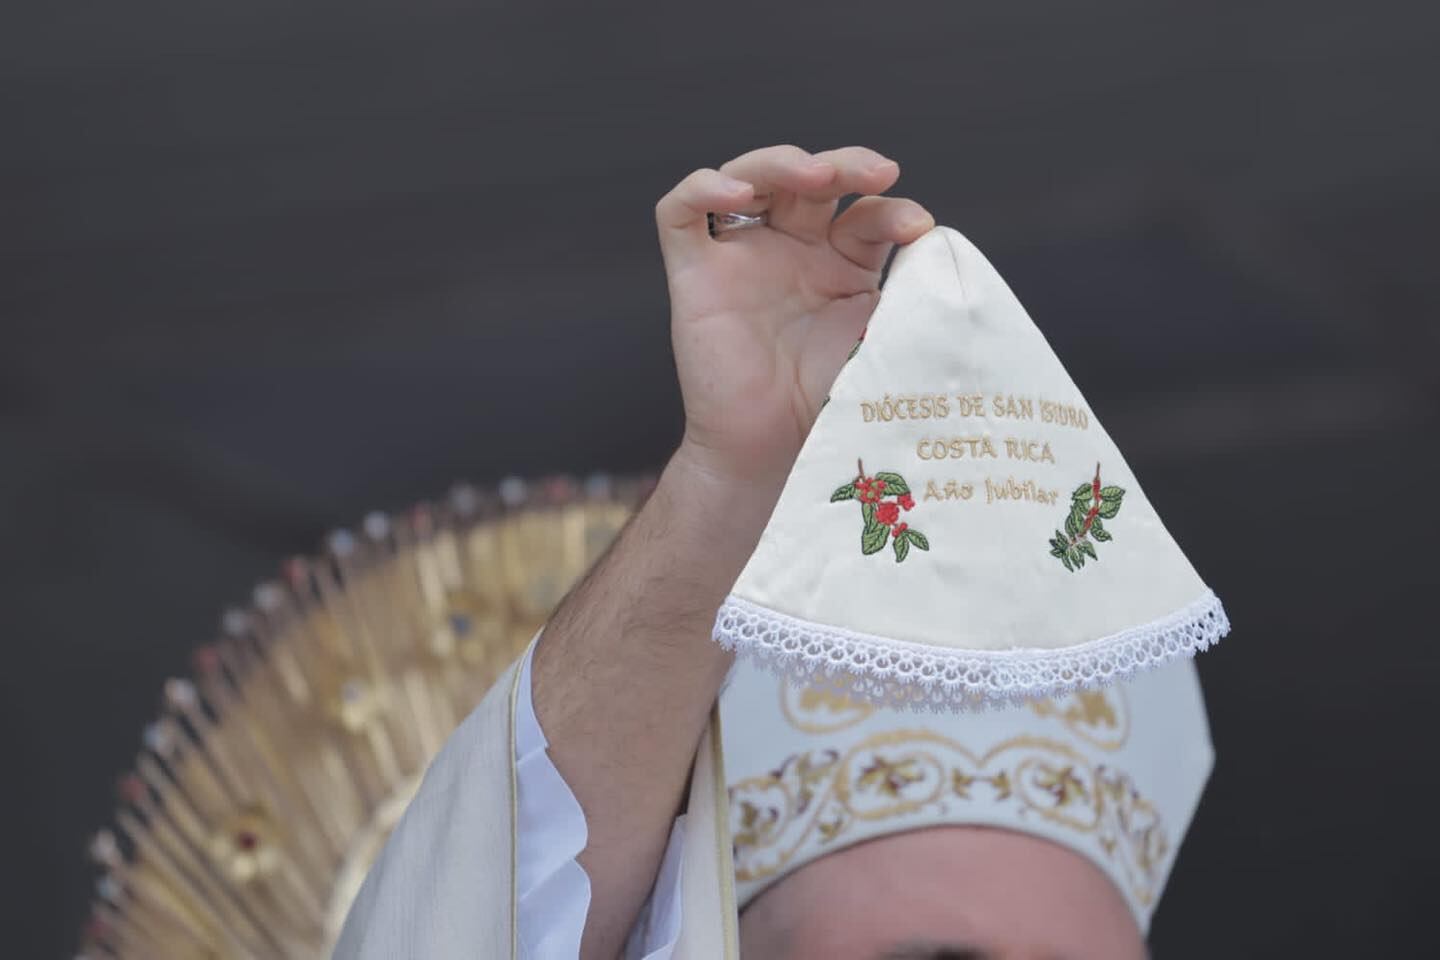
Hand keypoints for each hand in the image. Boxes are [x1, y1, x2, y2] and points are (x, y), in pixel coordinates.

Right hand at [656, 144, 934, 484]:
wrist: (778, 453)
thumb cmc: (834, 404)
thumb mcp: (885, 335)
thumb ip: (910, 288)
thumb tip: (935, 238)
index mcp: (840, 265)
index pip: (864, 211)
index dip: (891, 208)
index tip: (918, 228)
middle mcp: (789, 252)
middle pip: (809, 181)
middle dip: (843, 165)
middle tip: (876, 172)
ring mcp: (740, 258)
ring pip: (749, 176)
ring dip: (781, 162)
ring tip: (814, 175)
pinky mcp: (694, 274)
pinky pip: (681, 212)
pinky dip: (702, 187)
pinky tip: (736, 192)